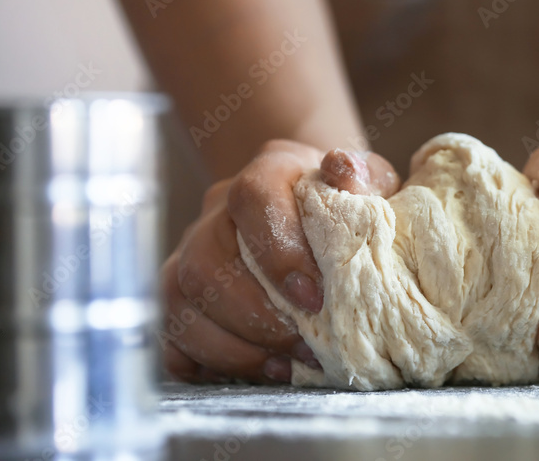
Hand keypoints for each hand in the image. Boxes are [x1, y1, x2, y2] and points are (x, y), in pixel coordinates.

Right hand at [160, 140, 399, 382]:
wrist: (308, 201)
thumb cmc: (343, 200)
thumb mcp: (367, 179)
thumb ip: (362, 175)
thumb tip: (343, 170)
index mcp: (266, 173)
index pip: (251, 199)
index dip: (277, 253)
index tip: (314, 297)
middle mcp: (216, 211)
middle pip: (205, 264)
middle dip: (256, 318)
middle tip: (305, 347)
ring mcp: (191, 250)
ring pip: (180, 300)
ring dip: (233, 345)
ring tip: (285, 366)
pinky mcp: (181, 291)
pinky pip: (171, 332)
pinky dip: (206, 359)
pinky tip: (252, 369)